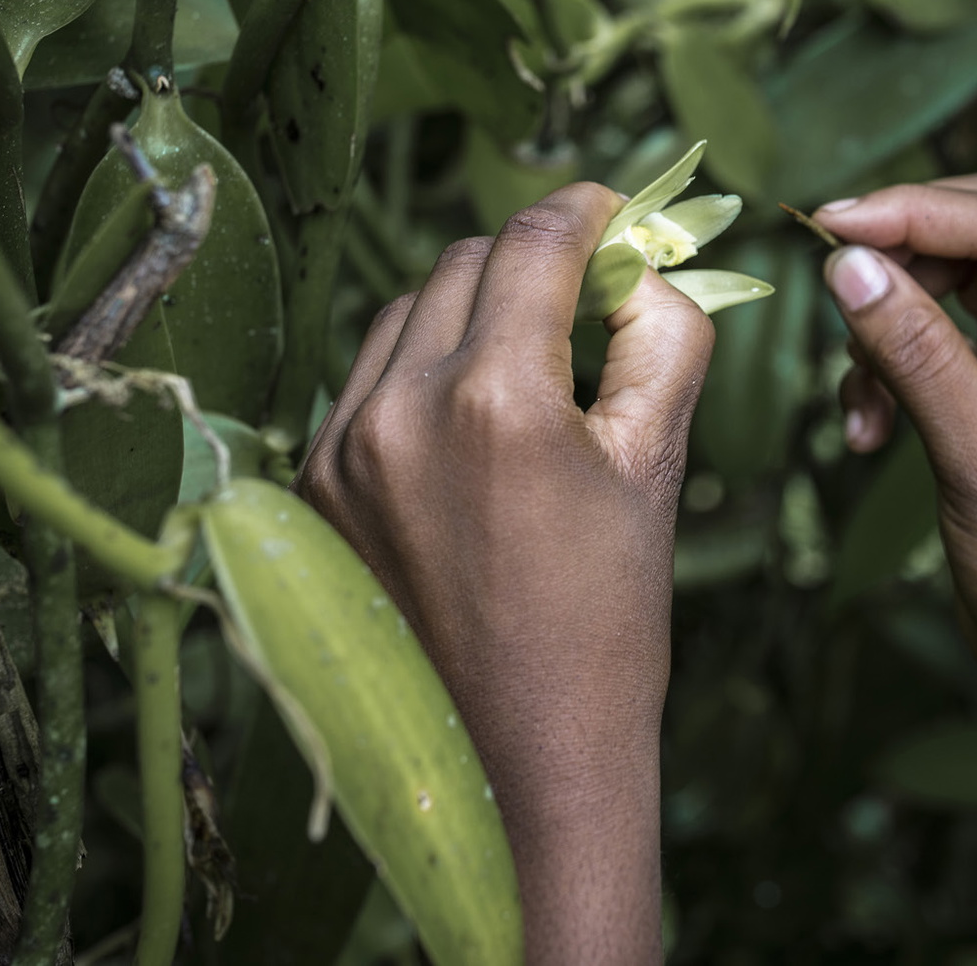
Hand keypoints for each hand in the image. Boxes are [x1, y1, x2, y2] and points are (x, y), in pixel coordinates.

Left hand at [294, 183, 713, 963]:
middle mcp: (398, 410)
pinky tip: (469, 422)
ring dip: (468, 311)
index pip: (533, 240)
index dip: (584, 209)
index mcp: (496, 400)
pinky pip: (365, 382)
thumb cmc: (608, 626)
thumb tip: (645, 268)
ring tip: (528, 361)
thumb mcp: (659, 470)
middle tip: (586, 290)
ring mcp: (341, 451)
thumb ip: (663, 340)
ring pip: (403, 314)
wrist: (519, 765)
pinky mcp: (313, 489)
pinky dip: (418, 372)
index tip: (614, 213)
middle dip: (530, 259)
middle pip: (462, 262)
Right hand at [815, 170, 976, 965]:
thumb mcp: (976, 461)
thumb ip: (916, 353)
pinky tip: (869, 426)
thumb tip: (848, 262)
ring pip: (966, 281)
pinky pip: (955, 337)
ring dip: (897, 320)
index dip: (914, 212)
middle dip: (907, 247)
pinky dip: (903, 362)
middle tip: (829, 274)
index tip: (825, 226)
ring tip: (857, 403)